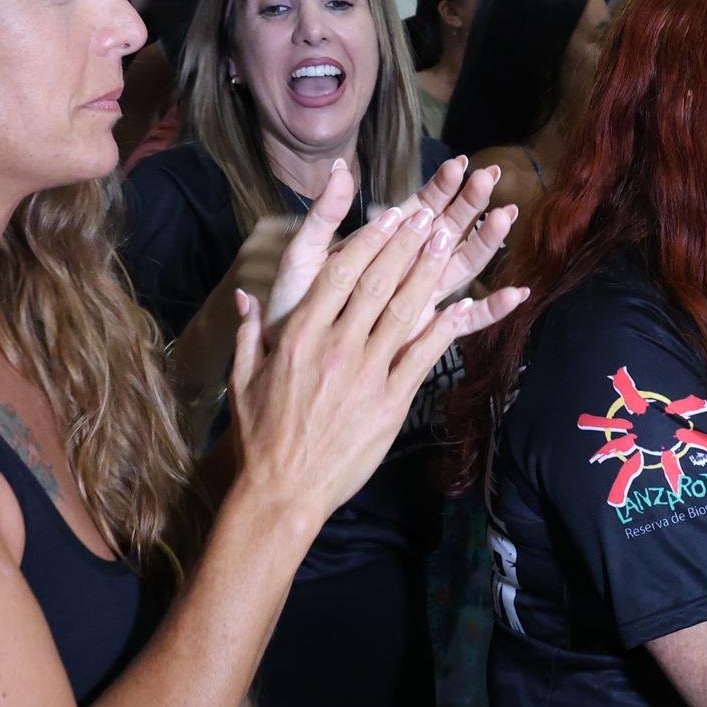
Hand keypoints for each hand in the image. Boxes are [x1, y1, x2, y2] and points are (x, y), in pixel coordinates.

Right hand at [228, 184, 526, 519]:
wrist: (282, 491)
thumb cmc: (260, 436)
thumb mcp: (243, 378)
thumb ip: (248, 332)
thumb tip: (246, 296)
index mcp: (299, 335)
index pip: (339, 273)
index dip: (370, 240)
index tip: (391, 215)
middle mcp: (336, 347)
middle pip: (378, 283)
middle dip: (406, 245)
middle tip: (429, 215)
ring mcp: (366, 375)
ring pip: (405, 312)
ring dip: (429, 273)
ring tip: (447, 242)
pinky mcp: (390, 404)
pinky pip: (422, 358)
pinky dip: (444, 329)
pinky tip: (463, 305)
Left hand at [261, 157, 515, 339]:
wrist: (290, 360)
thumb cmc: (293, 308)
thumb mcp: (303, 257)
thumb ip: (324, 216)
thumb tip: (338, 168)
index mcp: (381, 247)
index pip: (418, 208)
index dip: (439, 186)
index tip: (458, 163)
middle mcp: (405, 270)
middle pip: (446, 230)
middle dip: (469, 203)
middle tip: (492, 175)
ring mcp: (417, 302)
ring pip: (460, 268)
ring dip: (484, 242)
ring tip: (506, 216)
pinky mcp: (422, 336)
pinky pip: (462, 325)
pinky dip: (490, 311)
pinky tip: (516, 295)